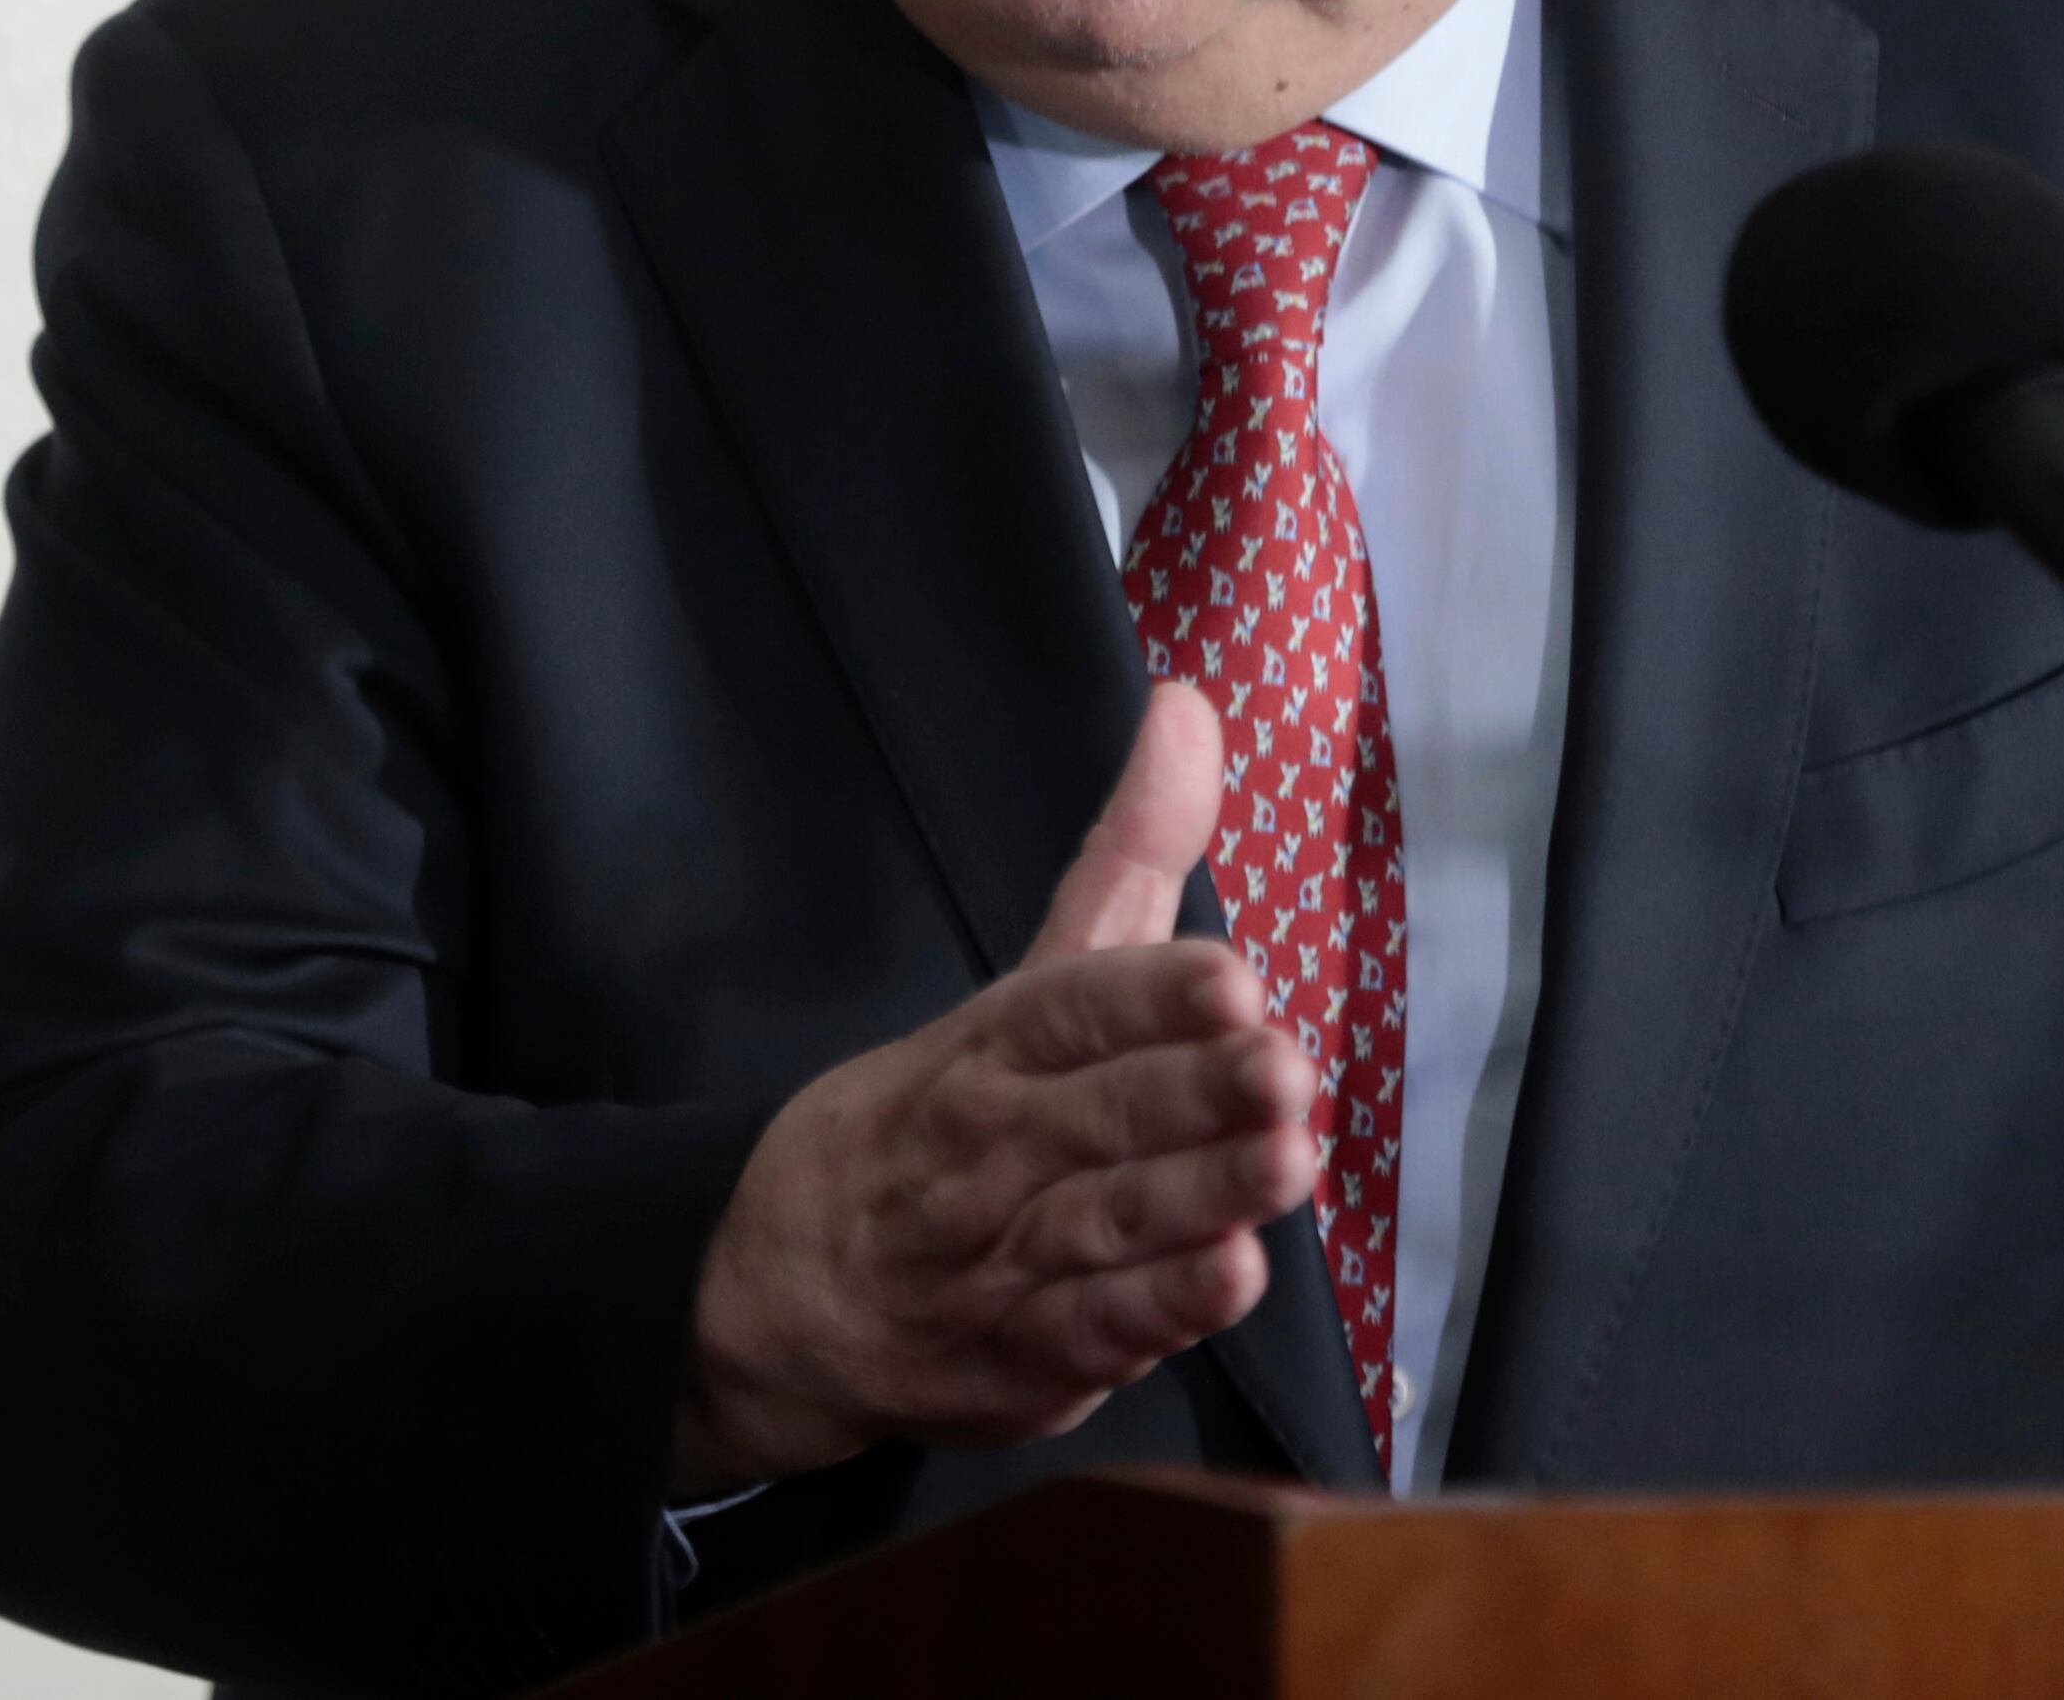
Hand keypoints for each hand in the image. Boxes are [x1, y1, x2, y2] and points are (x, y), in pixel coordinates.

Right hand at [670, 681, 1318, 1488]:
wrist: (778, 1293)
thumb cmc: (933, 1119)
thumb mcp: (1023, 984)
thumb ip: (1126, 858)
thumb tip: (1193, 707)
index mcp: (994, 1044)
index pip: (1070, 1006)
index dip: (1149, 995)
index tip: (1231, 978)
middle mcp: (998, 1143)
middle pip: (1102, 1113)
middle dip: (1191, 1093)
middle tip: (1281, 1072)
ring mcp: (1009, 1255)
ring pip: (1108, 1220)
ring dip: (1196, 1196)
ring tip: (1284, 1165)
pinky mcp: (1029, 1355)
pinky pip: (1092, 1330)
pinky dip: (1156, 1312)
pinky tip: (1229, 1278)